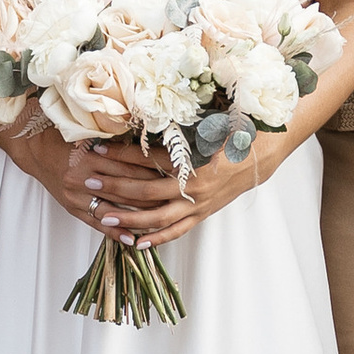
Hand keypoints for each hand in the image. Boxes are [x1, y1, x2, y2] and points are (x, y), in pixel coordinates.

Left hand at [21, 130, 260, 251]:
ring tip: (101, 215)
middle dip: (115, 187)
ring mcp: (200, 204)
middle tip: (89, 182)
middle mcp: (195, 186)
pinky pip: (178, 230)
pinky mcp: (204, 214)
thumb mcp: (205, 121)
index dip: (120, 154)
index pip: (149, 159)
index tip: (96, 148)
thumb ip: (176, 122)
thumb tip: (142, 111)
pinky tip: (135, 243)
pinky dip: (157, 238)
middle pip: (146, 191)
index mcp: (195, 160)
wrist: (264, 153)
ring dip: (128, 217)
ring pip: (158, 217)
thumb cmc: (233, 131)